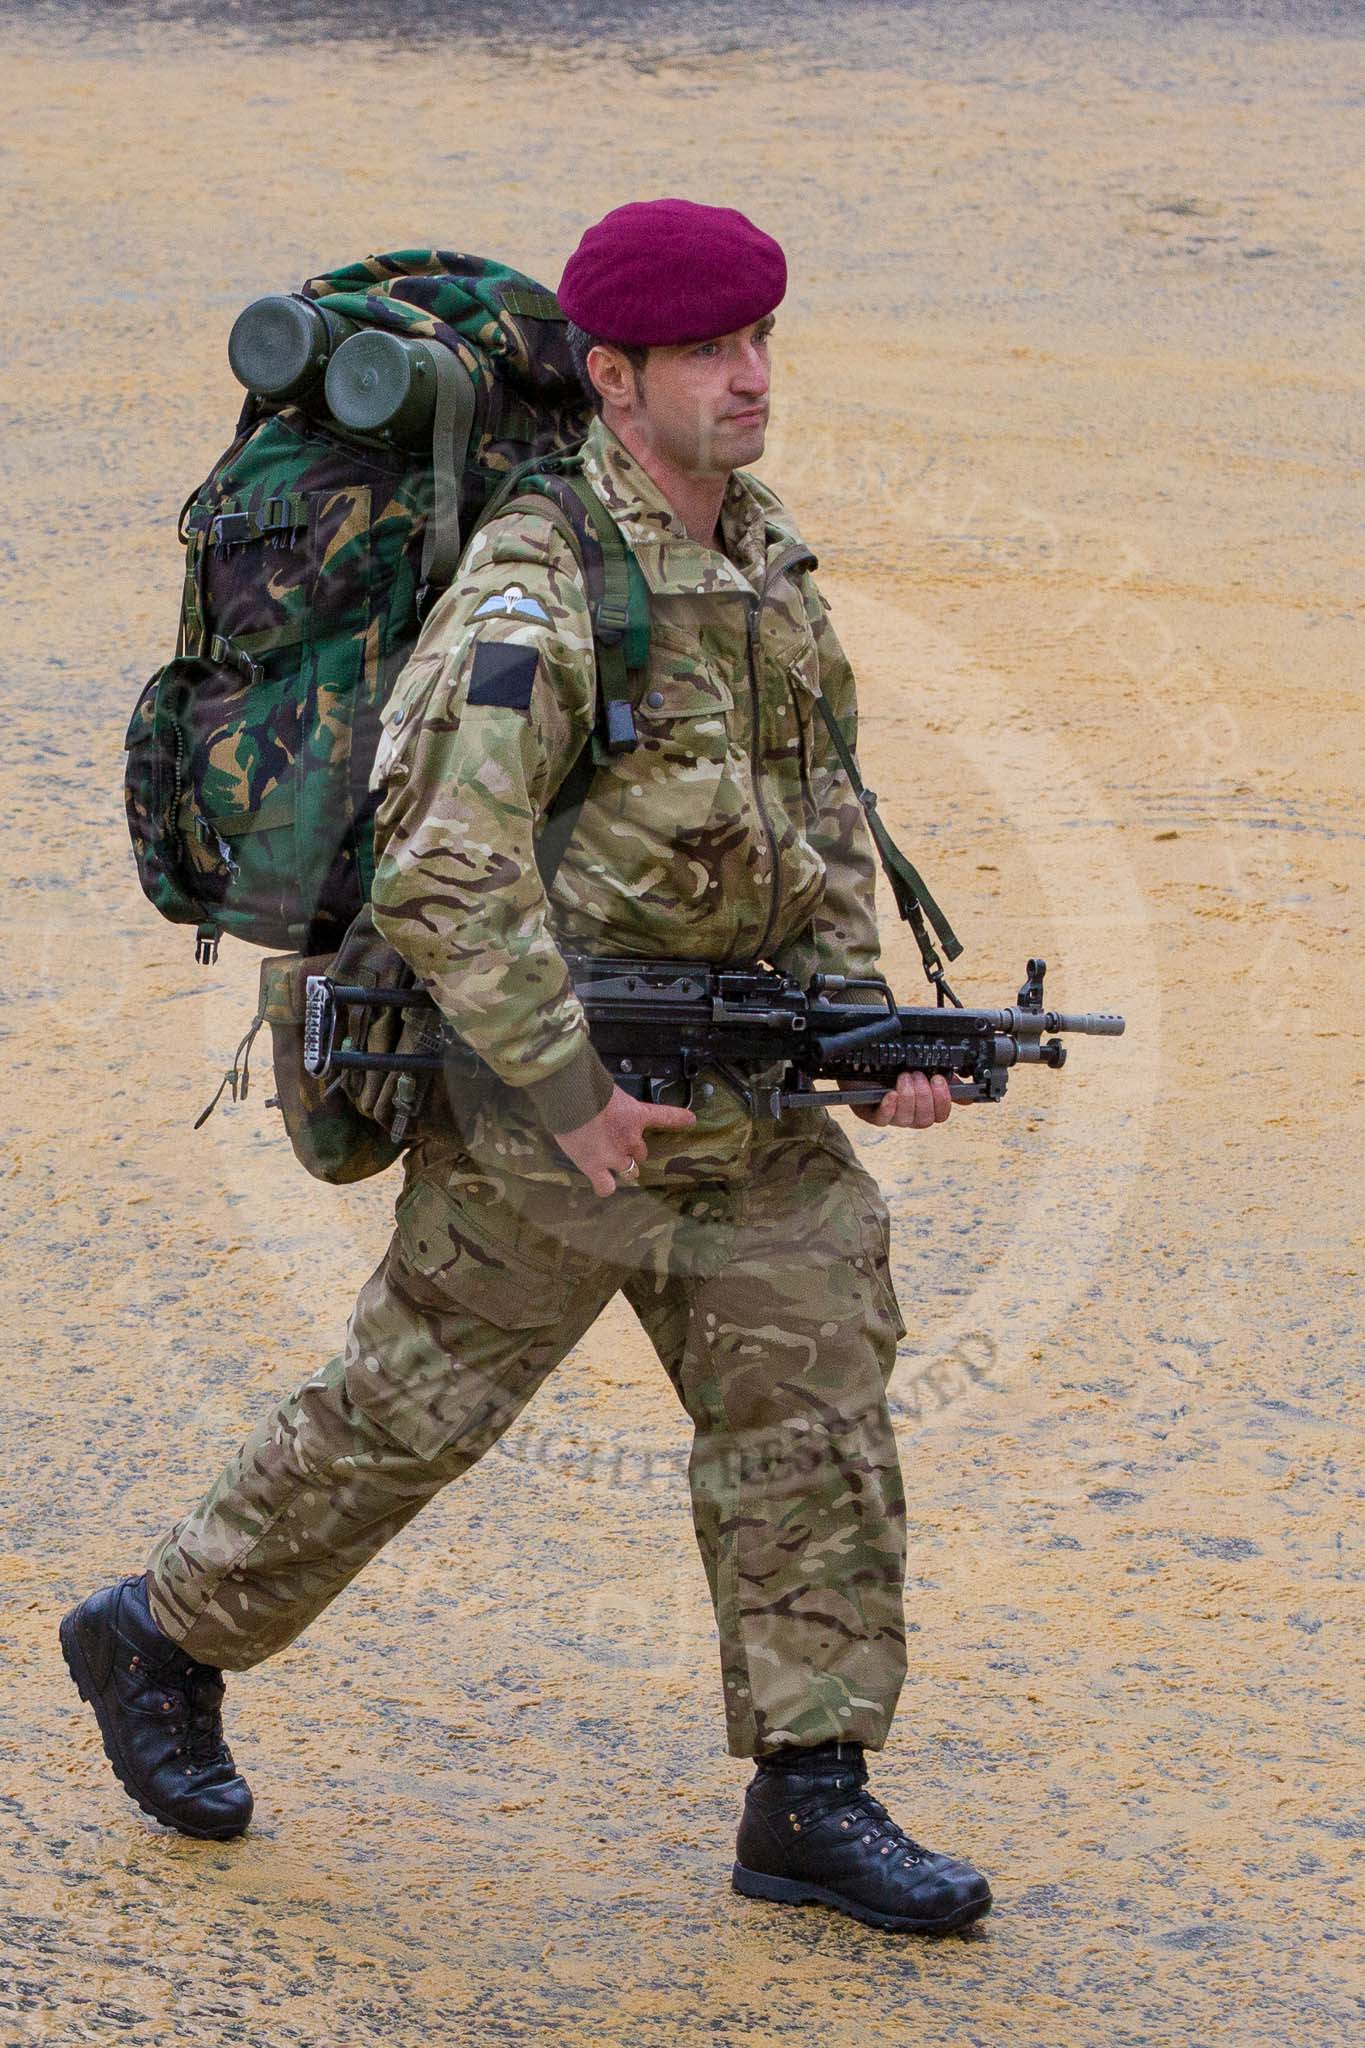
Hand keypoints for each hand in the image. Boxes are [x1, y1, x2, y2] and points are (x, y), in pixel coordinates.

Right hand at [554, 1084, 696, 1196]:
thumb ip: (613, 1103)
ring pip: (629, 1172)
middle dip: (632, 1150)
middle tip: (617, 1144)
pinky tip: (602, 1184)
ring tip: (609, 1164)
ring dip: (623, 1168)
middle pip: (641, 1152)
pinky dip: (605, 1186)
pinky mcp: (595, 1168)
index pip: (665, 1117)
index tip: (690, 1120)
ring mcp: (615, 1156)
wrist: (571, 1100)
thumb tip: (604, 1106)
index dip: (678, 1119)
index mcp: (636, 1115)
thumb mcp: (608, 1091)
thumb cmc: (588, 1087)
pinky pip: (605, 1186)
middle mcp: (631, 1139)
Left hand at [851, 1069, 951, 1128]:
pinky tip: (891, 1094)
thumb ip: (947, 1081)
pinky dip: (889, 1107)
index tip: (939, 1080)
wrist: (860, 1061)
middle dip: (924, 1096)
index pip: (940, 1115)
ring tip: (903, 1077)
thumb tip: (969, 1097)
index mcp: (922, 1105)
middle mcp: (907, 1114)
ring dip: (908, 1096)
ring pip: (906, 1119)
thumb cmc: (892, 1066)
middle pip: (925, 1120)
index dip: (943, 1101)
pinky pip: (883, 1119)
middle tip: (917, 1075)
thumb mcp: (923, 1068)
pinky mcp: (869, 1113)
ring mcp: (889, 1116)